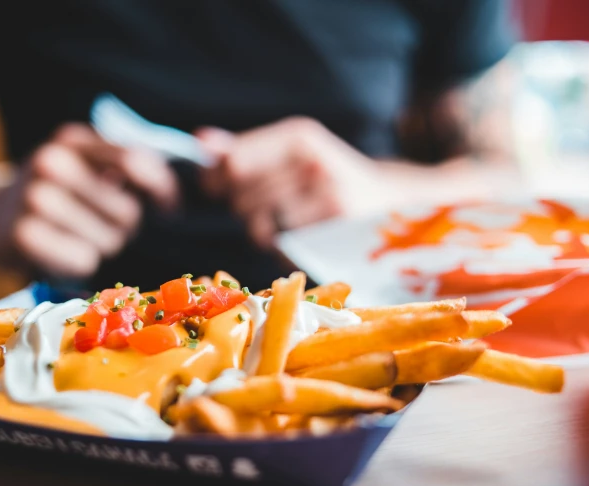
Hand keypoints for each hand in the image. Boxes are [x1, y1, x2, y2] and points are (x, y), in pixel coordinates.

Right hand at [0, 124, 178, 276]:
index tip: (170, 209)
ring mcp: (34, 198)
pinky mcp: (24, 235)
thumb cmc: (54, 192)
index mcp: (73, 140)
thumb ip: (125, 168)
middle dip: (126, 227)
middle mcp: (52, 162)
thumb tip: (174, 190)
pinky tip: (63, 252)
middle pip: (127, 212)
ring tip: (79, 237)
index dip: (163, 188)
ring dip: (103, 247)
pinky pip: (84, 260)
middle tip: (102, 226)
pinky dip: (81, 263)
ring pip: (109, 241)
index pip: (136, 161)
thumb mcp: (83, 165)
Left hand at [197, 117, 381, 247]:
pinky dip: (281, 245)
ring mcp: (326, 197)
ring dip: (261, 229)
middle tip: (266, 205)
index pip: (234, 161)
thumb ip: (243, 148)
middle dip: (242, 205)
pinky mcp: (333, 231)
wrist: (388, 201)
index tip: (216, 186)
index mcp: (299, 136)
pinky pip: (280, 244)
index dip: (217, 179)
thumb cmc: (325, 177)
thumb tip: (200, 141)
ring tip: (285, 220)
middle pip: (240, 196)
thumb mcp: (289, 152)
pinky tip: (298, 235)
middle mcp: (314, 162)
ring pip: (257, 224)